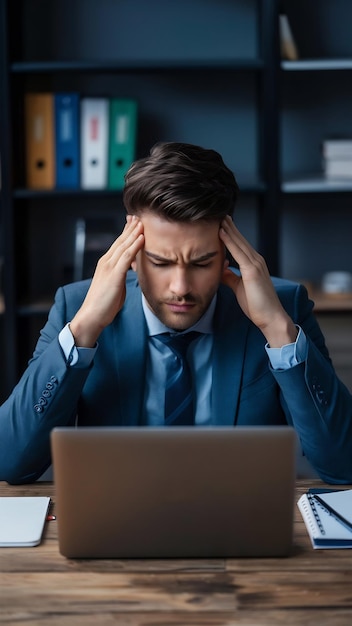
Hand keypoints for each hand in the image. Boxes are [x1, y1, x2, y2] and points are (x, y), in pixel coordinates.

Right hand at [69, 215, 143, 346]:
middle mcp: (106, 262)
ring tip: (143, 222)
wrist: (92, 316)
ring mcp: (109, 267)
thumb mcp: (114, 286)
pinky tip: (142, 237)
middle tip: (139, 216)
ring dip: (134, 233)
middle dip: (131, 228)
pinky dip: (134, 246)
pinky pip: (126, 257)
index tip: (135, 222)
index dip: (127, 232)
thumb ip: (121, 275)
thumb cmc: (103, 304)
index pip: (118, 244)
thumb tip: (129, 271)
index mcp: (105, 264)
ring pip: (124, 246)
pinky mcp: (114, 275)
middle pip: (121, 241)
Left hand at [219, 216, 296, 346]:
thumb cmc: (256, 305)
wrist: (270, 317)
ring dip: (229, 230)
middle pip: (240, 240)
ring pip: (239, 243)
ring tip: (219, 218)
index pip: (240, 246)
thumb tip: (219, 269)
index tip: (222, 223)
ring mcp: (256, 264)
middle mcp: (256, 261)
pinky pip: (238, 252)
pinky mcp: (252, 270)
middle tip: (221, 214)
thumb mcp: (239, 288)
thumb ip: (229, 277)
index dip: (231, 234)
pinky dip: (229, 241)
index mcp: (254, 265)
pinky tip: (221, 233)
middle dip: (230, 227)